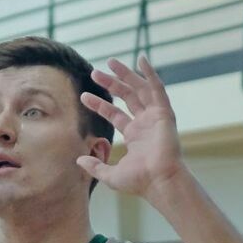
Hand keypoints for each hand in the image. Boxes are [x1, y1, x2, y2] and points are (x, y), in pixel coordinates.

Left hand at [76, 55, 185, 197]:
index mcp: (135, 136)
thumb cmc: (140, 182)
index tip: (83, 96)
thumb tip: (78, 161)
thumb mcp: (110, 175)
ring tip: (110, 62)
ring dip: (126, 75)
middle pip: (127, 97)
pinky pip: (157, 89)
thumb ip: (95, 166)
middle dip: (111, 84)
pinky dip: (150, 74)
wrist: (160, 182)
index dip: (99, 104)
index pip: (114, 114)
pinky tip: (141, 59)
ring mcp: (155, 117)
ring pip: (139, 89)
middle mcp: (145, 124)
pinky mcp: (164, 113)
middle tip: (95, 73)